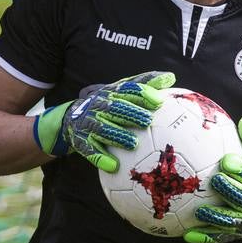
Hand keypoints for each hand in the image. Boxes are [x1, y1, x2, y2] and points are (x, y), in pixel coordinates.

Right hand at [33, 72, 174, 172]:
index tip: (158, 100)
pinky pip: (89, 150)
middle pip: (116, 108)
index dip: (142, 93)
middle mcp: (99, 106)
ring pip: (103, 129)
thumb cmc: (106, 104)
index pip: (127, 90)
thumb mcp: (121, 91)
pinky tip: (113, 166)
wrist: (70, 118)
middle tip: (148, 121)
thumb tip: (171, 76)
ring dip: (118, 136)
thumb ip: (144, 83)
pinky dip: (100, 158)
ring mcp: (88, 123)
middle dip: (131, 113)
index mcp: (111, 94)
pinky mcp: (80, 140)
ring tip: (133, 144)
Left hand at [185, 117, 241, 242]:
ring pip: (231, 221)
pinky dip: (204, 236)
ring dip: (216, 216)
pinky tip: (186, 235)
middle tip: (215, 180)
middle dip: (231, 190)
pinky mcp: (235, 235)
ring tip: (199, 211)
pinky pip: (218, 236)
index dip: (241, 170)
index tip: (227, 161)